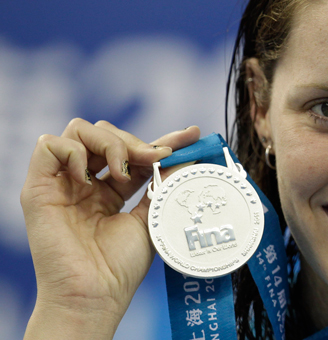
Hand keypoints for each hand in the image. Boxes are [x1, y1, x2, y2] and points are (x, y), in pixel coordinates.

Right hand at [20, 119, 200, 338]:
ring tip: (122, 171)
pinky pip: (48, 146)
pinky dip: (73, 151)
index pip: (134, 152)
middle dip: (134, 141)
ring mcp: (62, 183)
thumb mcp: (152, 217)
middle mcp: (86, 182)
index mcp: (111, 190)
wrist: (95, 294)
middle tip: (155, 158)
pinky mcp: (38, 188)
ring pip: (78, 131)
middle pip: (105, 133)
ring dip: (109, 142)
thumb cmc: (120, 265)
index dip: (160, 140)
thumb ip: (165, 184)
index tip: (191, 135)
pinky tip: (90, 177)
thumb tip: (189, 155)